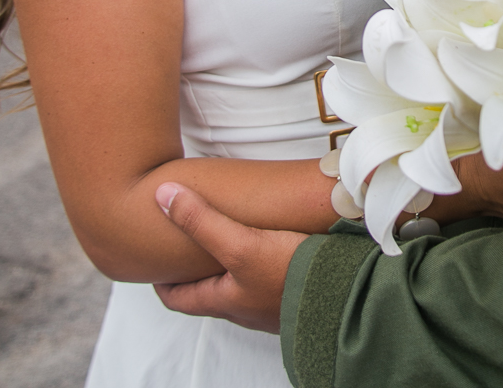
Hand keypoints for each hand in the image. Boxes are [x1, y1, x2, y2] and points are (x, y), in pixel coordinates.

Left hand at [152, 182, 307, 332]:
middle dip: (195, 268)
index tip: (154, 260)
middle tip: (188, 242)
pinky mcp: (298, 291)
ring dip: (230, 264)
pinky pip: (271, 277)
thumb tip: (162, 196)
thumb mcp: (240, 246)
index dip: (161, 279)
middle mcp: (244, 307)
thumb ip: (202, 222)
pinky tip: (275, 239)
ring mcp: (272, 302)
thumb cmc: (291, 278)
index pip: (177, 298)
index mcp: (223, 301)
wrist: (348, 296)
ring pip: (239, 284)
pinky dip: (263, 261)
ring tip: (228, 234)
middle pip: (207, 290)